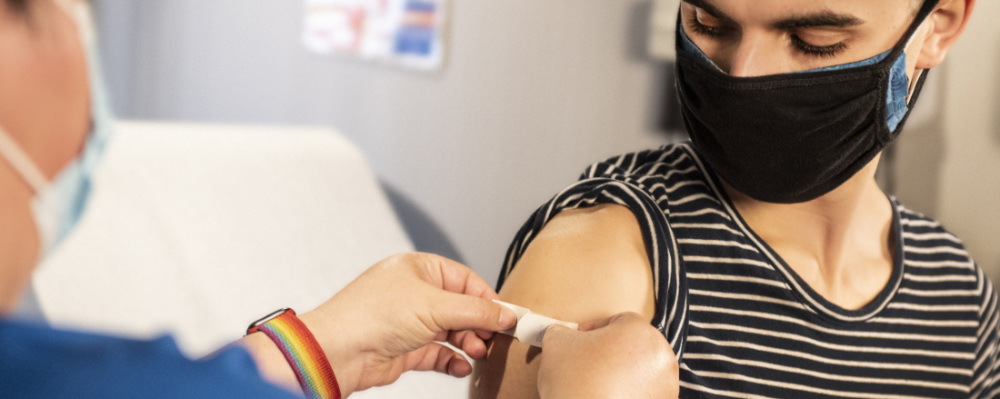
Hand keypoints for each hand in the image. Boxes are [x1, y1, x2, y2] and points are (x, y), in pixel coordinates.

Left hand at [299, 253, 517, 396]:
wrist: (338, 350)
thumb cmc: (371, 315)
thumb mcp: (435, 306)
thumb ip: (475, 311)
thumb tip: (505, 314)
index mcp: (419, 268)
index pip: (466, 280)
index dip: (488, 299)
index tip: (508, 317)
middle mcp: (413, 292)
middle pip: (460, 307)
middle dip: (479, 324)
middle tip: (494, 339)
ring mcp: (409, 321)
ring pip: (451, 332)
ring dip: (467, 343)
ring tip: (477, 352)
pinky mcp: (405, 348)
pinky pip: (437, 353)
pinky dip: (452, 360)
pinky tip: (462, 367)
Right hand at [537, 312, 678, 398]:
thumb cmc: (574, 382)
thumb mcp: (557, 343)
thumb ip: (563, 332)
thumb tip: (562, 334)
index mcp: (639, 330)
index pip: (618, 321)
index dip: (595, 330)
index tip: (581, 341)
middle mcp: (661, 355)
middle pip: (634, 345)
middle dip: (613, 352)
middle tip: (589, 363)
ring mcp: (666, 384)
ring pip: (642, 371)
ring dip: (623, 374)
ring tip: (598, 384)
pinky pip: (646, 394)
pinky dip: (631, 394)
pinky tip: (608, 397)